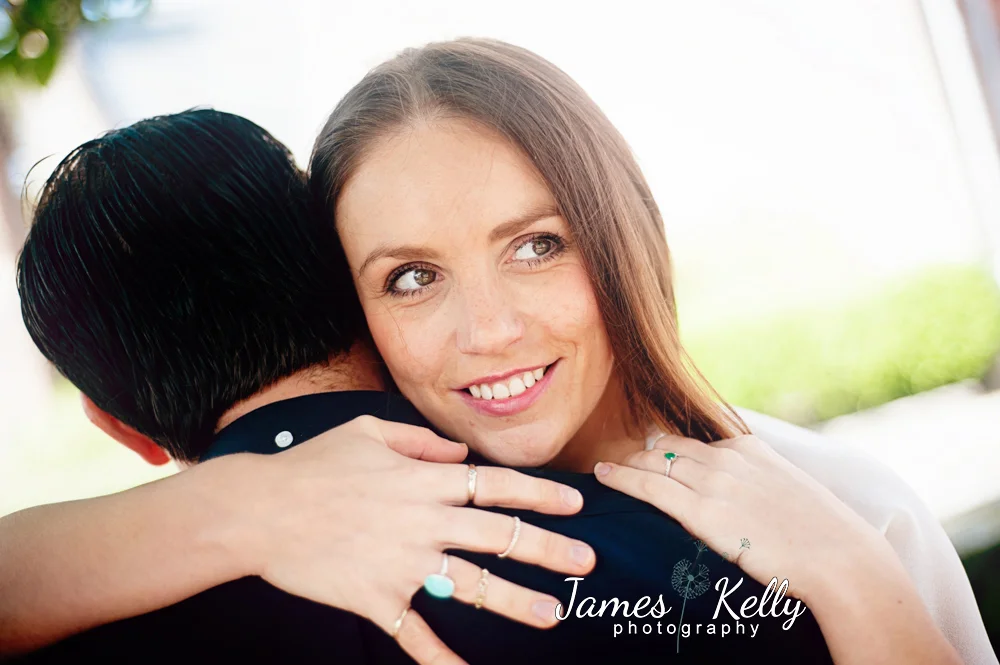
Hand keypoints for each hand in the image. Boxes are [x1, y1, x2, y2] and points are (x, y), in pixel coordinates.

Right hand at [223, 415, 595, 664]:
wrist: (259, 512)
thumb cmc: (312, 465)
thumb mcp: (369, 433)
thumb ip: (421, 442)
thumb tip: (460, 454)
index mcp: (425, 480)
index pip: (498, 486)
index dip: (541, 495)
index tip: (575, 505)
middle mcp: (424, 521)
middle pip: (499, 537)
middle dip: (548, 550)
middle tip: (585, 563)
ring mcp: (404, 564)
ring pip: (474, 587)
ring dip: (517, 602)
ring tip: (552, 614)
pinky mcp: (379, 599)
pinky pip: (417, 634)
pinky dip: (441, 659)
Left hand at [592, 434, 894, 601]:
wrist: (840, 559)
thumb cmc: (822, 535)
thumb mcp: (790, 491)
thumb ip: (760, 483)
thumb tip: (746, 497)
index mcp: (750, 449)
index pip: (694, 440)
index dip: (668, 446)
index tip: (650, 449)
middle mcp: (727, 458)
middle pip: (668, 447)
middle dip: (642, 452)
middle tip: (620, 459)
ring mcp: (713, 482)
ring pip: (653, 463)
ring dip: (626, 463)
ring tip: (606, 468)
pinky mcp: (702, 511)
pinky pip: (649, 487)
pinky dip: (621, 478)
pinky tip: (603, 475)